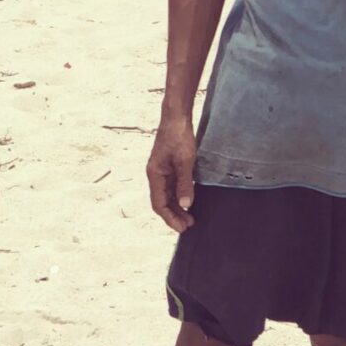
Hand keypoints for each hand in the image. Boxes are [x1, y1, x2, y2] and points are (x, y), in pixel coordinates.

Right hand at [147, 116, 196, 232]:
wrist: (176, 117)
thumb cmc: (178, 136)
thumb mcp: (185, 162)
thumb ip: (185, 184)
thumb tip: (186, 205)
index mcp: (154, 174)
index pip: (158, 203)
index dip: (169, 218)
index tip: (182, 228)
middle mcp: (155, 175)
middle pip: (162, 202)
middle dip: (174, 215)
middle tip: (189, 226)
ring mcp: (162, 171)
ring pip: (167, 195)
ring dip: (177, 207)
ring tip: (190, 217)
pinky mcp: (169, 167)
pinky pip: (172, 187)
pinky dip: (179, 196)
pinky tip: (189, 201)